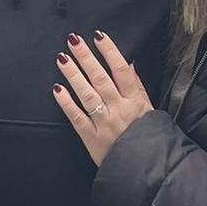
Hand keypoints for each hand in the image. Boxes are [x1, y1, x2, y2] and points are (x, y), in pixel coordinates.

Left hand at [53, 30, 152, 166]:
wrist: (147, 169)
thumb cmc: (149, 138)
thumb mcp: (149, 110)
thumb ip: (137, 87)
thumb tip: (129, 64)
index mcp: (135, 101)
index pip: (121, 71)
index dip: (109, 52)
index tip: (98, 36)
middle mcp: (119, 110)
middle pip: (101, 79)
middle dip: (86, 58)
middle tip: (73, 40)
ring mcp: (105, 124)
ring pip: (87, 95)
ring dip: (74, 75)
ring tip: (62, 58)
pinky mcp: (92, 139)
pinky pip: (77, 118)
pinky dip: (67, 103)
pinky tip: (57, 89)